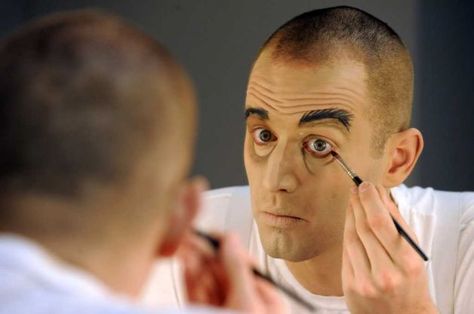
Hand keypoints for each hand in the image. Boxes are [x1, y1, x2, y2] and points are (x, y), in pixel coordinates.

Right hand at [178, 232, 286, 313]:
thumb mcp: (247, 302)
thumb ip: (237, 270)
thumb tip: (231, 240)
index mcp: (265, 299)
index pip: (244, 264)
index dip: (226, 246)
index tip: (211, 233)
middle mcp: (245, 302)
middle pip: (222, 271)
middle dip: (206, 252)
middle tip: (191, 236)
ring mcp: (225, 308)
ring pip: (207, 281)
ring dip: (195, 262)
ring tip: (184, 245)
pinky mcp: (207, 312)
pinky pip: (197, 294)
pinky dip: (190, 279)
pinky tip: (185, 264)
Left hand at [342, 182, 437, 313]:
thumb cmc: (410, 281)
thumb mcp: (413, 255)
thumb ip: (398, 225)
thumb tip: (381, 194)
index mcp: (407, 264)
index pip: (382, 223)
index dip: (370, 200)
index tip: (366, 184)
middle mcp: (385, 274)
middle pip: (364, 228)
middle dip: (359, 203)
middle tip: (356, 187)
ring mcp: (365, 281)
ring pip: (352, 238)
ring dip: (351, 215)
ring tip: (353, 200)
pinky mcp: (350, 286)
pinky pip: (346, 253)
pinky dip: (347, 233)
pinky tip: (350, 221)